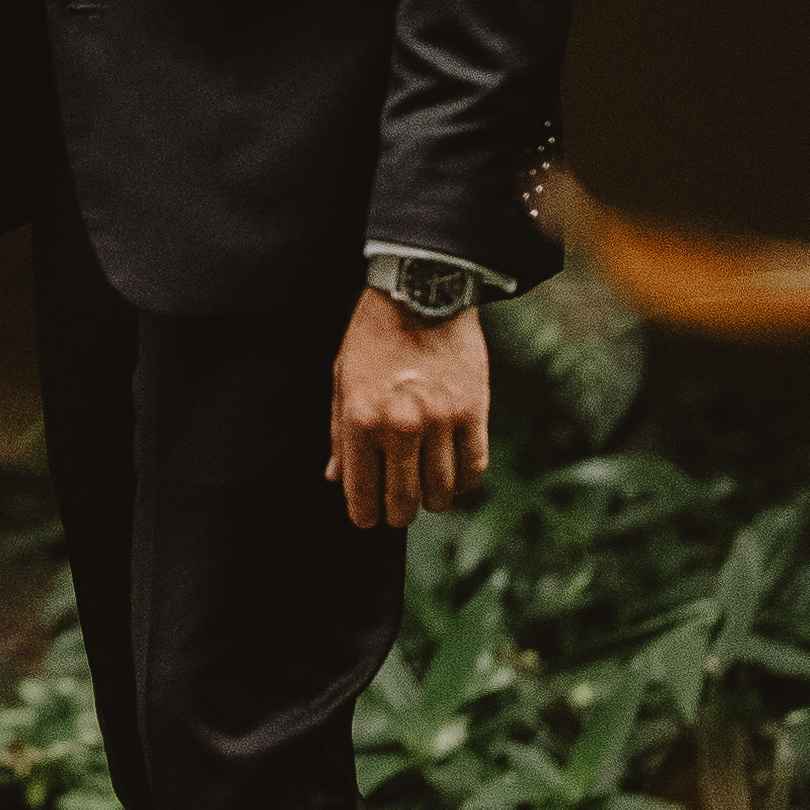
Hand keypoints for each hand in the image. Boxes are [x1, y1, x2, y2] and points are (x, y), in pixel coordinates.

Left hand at [327, 290, 488, 531]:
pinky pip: (473, 467)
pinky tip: (455, 479)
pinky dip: (464, 482)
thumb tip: (336, 478)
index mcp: (360, 421)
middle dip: (398, 514)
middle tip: (398, 512)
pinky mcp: (473, 412)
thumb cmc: (373, 335)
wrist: (421, 291)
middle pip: (403, 500)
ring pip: (441, 491)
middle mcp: (400, 427)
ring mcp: (440, 422)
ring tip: (427, 497)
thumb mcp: (342, 380)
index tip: (368, 518)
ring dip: (432, 501)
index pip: (361, 493)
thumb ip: (338, 434)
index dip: (364, 515)